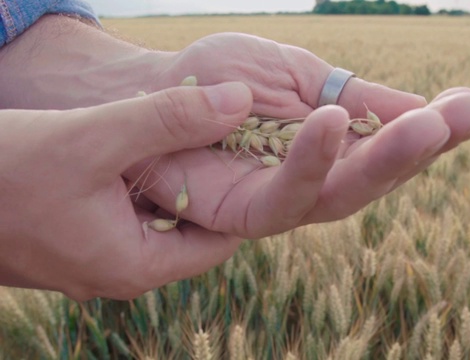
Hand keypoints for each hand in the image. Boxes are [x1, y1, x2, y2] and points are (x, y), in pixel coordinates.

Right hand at [0, 83, 253, 299]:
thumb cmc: (4, 170)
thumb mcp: (94, 136)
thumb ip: (170, 119)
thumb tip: (241, 99)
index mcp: (135, 267)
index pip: (220, 242)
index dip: (239, 198)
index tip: (252, 159)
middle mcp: (118, 274)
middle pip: (190, 233)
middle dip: (208, 188)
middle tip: (229, 141)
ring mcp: (93, 262)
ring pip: (157, 222)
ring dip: (174, 184)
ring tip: (193, 141)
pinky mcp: (74, 243)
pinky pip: (126, 217)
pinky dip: (141, 187)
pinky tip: (144, 153)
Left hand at [123, 86, 469, 238]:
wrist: (152, 88)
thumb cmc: (222, 77)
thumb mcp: (299, 72)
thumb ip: (358, 97)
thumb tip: (434, 106)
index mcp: (338, 143)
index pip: (395, 141)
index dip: (438, 128)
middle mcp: (319, 177)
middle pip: (379, 175)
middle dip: (423, 146)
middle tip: (460, 119)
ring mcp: (285, 200)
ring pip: (345, 195)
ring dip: (386, 162)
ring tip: (425, 125)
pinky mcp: (246, 214)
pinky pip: (287, 198)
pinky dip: (312, 162)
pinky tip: (331, 123)